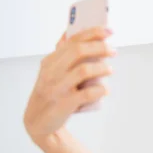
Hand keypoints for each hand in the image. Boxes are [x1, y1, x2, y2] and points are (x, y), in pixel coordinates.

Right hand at [23, 27, 115, 143]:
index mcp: (50, 61)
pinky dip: (100, 90)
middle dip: (100, 48)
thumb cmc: (51, 92)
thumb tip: (69, 33)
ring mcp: (58, 88)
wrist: (38, 122)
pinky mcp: (65, 104)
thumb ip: (61, 54)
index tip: (109, 30)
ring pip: (83, 71)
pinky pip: (87, 94)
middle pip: (79, 51)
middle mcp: (52, 72)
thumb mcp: (51, 71)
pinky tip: (105, 90)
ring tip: (110, 70)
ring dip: (101, 68)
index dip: (93, 33)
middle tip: (113, 51)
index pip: (73, 40)